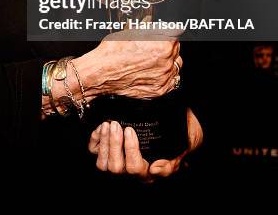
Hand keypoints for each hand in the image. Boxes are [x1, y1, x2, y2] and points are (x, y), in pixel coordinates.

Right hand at [75, 34, 181, 100]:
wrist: (101, 73)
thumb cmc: (112, 52)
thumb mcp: (132, 32)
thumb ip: (149, 27)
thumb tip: (155, 22)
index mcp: (163, 45)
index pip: (176, 32)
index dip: (168, 30)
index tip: (165, 30)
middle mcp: (166, 62)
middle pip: (177, 49)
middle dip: (168, 44)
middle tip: (154, 44)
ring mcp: (164, 78)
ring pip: (176, 64)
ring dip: (169, 60)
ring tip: (153, 58)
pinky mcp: (159, 90)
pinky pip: (172, 80)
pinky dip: (166, 75)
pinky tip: (155, 70)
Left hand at [88, 108, 202, 181]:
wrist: (171, 111)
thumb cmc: (181, 128)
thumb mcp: (188, 141)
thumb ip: (174, 160)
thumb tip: (154, 169)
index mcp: (149, 170)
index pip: (136, 168)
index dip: (130, 151)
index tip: (130, 130)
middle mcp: (131, 169)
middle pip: (116, 168)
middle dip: (114, 145)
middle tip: (117, 125)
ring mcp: (117, 160)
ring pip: (103, 164)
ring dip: (104, 143)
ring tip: (108, 125)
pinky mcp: (105, 150)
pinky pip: (94, 152)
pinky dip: (95, 140)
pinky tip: (101, 127)